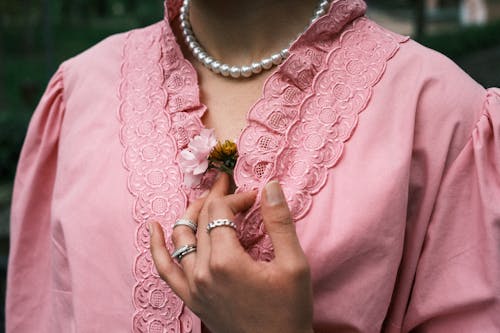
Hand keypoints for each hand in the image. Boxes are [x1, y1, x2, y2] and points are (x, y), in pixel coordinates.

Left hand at [150, 174, 313, 332]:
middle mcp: (202, 272)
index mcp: (226, 261)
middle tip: (231, 186)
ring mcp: (192, 286)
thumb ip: (280, 222)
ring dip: (192, 214)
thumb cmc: (289, 309)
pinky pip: (165, 268)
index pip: (221, 211)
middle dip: (217, 199)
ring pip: (181, 237)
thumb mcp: (294, 264)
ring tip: (206, 201)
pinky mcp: (191, 298)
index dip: (237, 196)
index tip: (255, 197)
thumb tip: (270, 185)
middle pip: (201, 220)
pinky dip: (157, 246)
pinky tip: (153, 227)